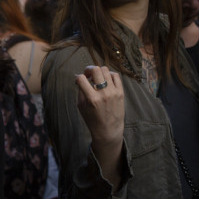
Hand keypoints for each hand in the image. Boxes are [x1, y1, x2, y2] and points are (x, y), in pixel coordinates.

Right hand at [75, 65, 124, 185]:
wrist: (109, 130)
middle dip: (89, 69)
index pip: (81, 79)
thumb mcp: (81, 107)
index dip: (78, 77)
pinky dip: (109, 75)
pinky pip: (116, 76)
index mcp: (91, 99)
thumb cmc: (92, 119)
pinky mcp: (121, 92)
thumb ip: (80, 92)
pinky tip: (106, 80)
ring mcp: (114, 92)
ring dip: (99, 72)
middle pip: (96, 70)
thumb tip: (80, 77)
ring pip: (106, 70)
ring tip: (97, 77)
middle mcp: (103, 94)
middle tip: (87, 74)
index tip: (79, 80)